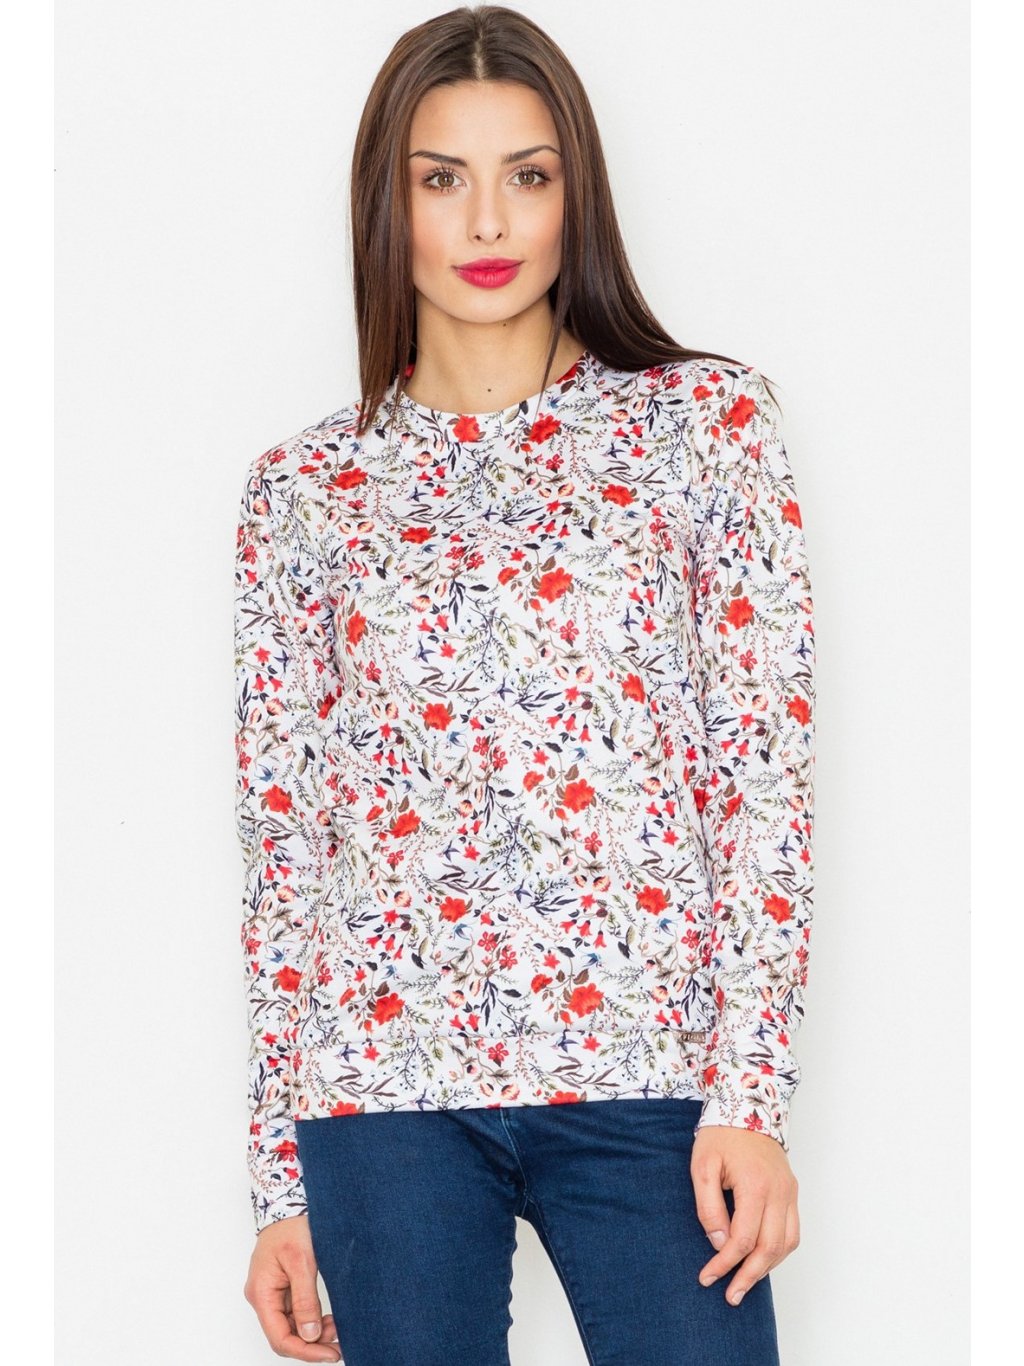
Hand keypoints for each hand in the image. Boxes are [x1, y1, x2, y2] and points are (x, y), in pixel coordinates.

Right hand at [243, 1213, 341, 1360]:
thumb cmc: (291, 1226)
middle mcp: (263, 1297)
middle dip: (311, 1344)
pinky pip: (295, 1312)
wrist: (288, 1201)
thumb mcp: (302, 1262)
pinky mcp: (283, 1287)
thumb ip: (305, 1300)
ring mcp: (272, 1293)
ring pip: (291, 1326)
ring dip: (313, 1333)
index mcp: (261, 1294)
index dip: (305, 1351)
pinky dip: (312, 1319)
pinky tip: (328, 1319)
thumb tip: (310, 1335)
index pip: (280, 1337)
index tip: (330, 1354)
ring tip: (337, 1329)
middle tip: (339, 1345)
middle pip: (285, 1335)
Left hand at [690, 1126, 800, 1306]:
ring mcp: (789, 1192)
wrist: (747, 1104)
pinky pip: (792, 1231)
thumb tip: (720, 1243)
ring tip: (744, 1283)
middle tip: (730, 1295)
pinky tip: (760, 1259)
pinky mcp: (792, 1191)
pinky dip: (778, 1251)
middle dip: (748, 1277)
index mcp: (755, 1185)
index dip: (724, 1264)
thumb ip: (709, 1206)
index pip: (743, 1239)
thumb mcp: (702, 1166)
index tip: (707, 1276)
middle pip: (769, 1249)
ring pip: (786, 1245)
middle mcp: (779, 1192)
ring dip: (766, 1268)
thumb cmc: (720, 1134)